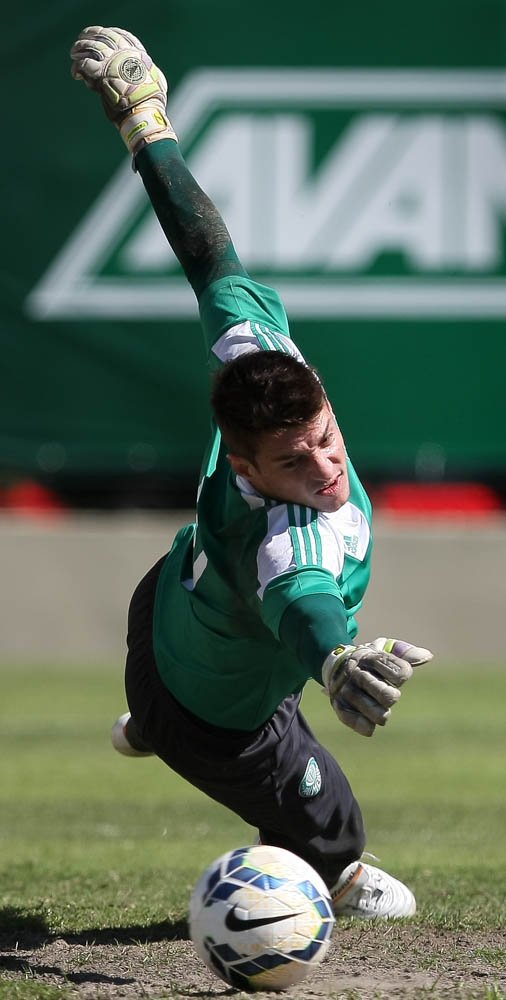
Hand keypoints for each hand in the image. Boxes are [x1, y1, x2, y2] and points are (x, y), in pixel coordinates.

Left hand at [71, 26, 175, 152]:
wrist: (144, 110)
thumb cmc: (152, 102)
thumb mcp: (156, 80)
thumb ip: (149, 73)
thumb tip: (151, 75)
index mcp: (137, 54)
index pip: (122, 36)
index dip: (110, 32)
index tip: (101, 32)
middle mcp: (123, 53)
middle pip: (103, 36)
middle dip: (90, 35)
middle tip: (82, 38)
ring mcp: (111, 61)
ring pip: (90, 46)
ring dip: (79, 49)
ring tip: (74, 53)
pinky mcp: (100, 73)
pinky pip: (84, 63)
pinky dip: (77, 67)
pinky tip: (76, 75)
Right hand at [322, 637, 432, 736]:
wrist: (335, 664)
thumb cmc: (369, 660)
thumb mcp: (385, 648)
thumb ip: (406, 652)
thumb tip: (428, 657)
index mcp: (371, 657)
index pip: (398, 671)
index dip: (402, 675)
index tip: (399, 676)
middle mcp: (358, 673)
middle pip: (386, 694)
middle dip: (391, 697)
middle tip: (389, 696)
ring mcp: (347, 689)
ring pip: (372, 710)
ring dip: (380, 713)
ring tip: (380, 712)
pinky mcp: (338, 705)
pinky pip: (354, 720)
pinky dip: (364, 725)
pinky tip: (370, 726)